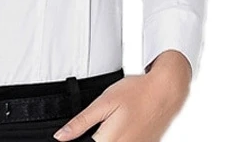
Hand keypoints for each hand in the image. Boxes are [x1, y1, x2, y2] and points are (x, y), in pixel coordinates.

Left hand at [52, 66, 188, 141]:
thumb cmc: (137, 92)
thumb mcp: (103, 102)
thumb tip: (61, 137)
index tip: (70, 137)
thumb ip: (81, 122)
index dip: (78, 139)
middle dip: (93, 137)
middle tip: (98, 122)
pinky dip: (119, 137)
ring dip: (106, 137)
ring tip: (109, 123)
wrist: (166, 91)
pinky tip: (119, 127)